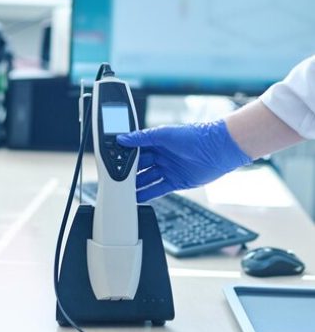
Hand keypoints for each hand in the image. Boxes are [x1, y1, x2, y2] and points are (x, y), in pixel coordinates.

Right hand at [117, 119, 251, 201]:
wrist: (218, 149)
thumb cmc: (194, 136)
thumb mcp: (164, 134)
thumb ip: (142, 137)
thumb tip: (122, 138)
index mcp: (156, 142)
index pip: (135, 150)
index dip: (125, 156)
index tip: (112, 162)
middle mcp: (161, 155)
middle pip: (139, 166)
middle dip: (128, 173)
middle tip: (115, 179)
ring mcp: (168, 169)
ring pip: (146, 179)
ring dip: (135, 185)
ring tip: (122, 191)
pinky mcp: (176, 181)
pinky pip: (158, 189)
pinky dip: (147, 194)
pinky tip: (137, 198)